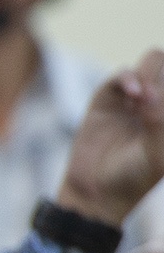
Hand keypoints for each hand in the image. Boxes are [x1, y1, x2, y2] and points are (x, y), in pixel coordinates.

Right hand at [57, 49, 163, 226]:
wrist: (96, 190)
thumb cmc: (134, 177)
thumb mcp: (158, 153)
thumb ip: (159, 121)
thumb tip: (151, 92)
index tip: (160, 112)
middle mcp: (158, 102)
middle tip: (155, 101)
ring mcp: (134, 98)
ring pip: (152, 62)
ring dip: (152, 74)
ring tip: (144, 98)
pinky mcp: (107, 98)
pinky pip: (123, 74)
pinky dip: (129, 79)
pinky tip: (133, 96)